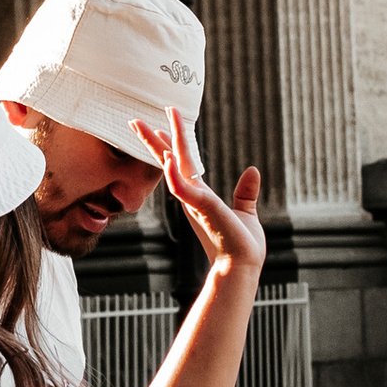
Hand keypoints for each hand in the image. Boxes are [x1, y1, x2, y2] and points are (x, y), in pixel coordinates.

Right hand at [131, 107, 264, 276]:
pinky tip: (170, 156)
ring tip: (143, 126)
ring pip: (170, 167)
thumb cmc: (241, 245)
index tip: (160, 126)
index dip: (171, 143)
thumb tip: (252, 170)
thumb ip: (245, 192)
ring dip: (157, 145)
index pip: (182, 163)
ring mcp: (193, 200)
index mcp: (200, 195)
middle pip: (167, 160)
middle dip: (151, 140)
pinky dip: (174, 173)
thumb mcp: (246, 211)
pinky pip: (182, 187)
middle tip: (134, 120)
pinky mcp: (200, 207)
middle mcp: (192, 195)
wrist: (241, 266)